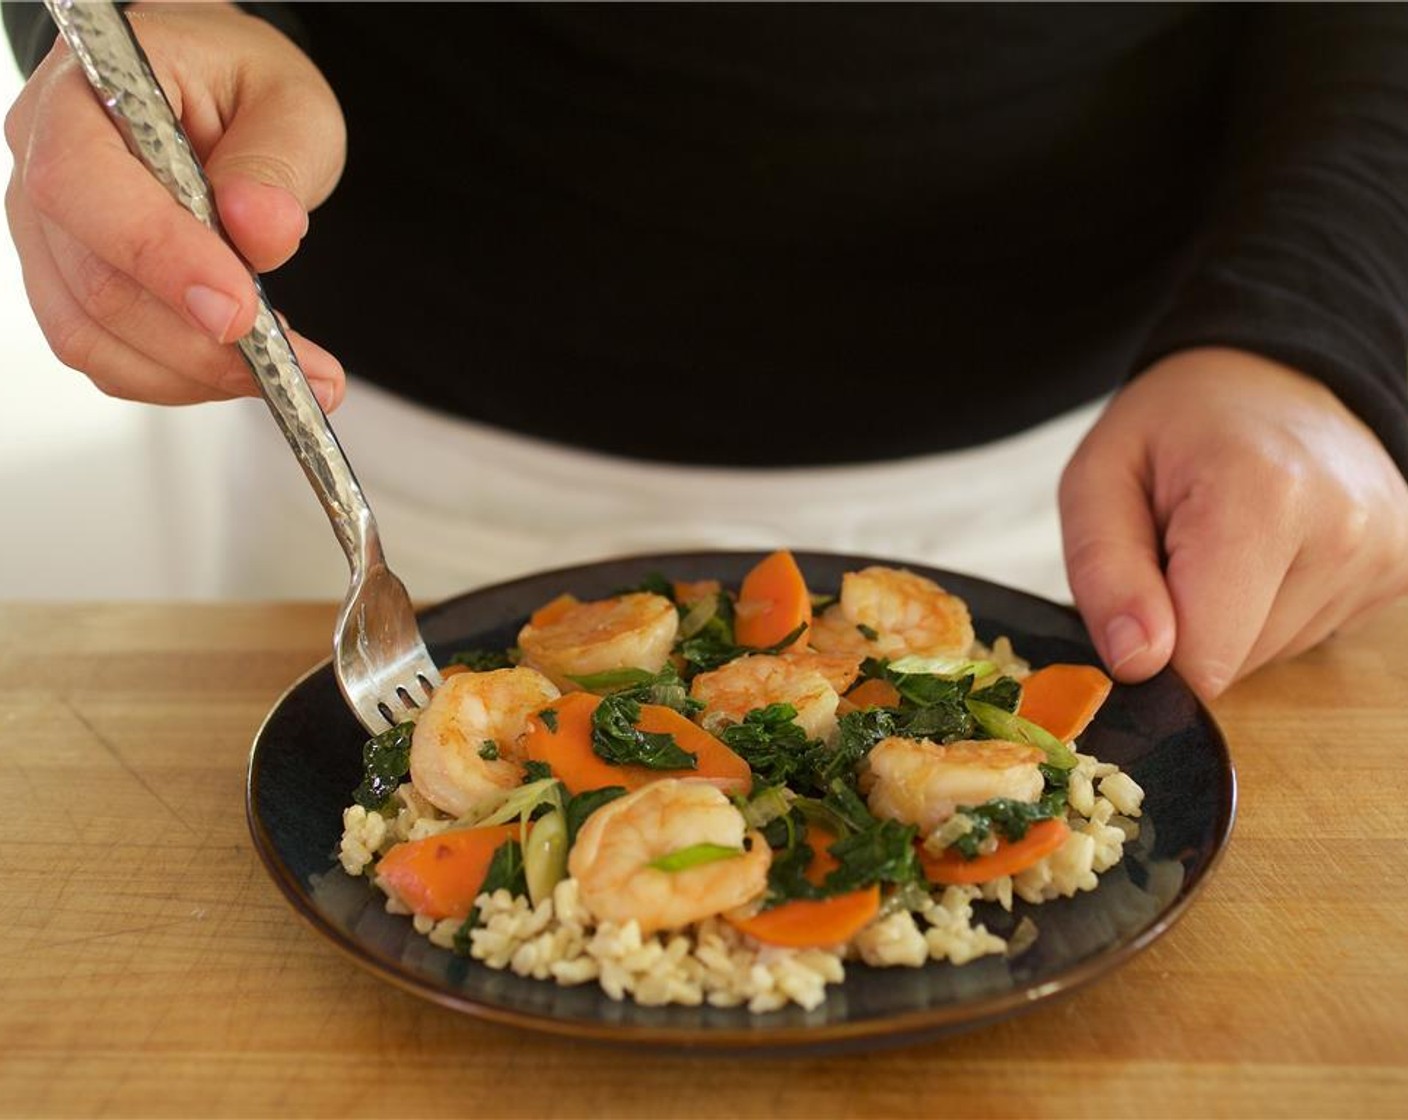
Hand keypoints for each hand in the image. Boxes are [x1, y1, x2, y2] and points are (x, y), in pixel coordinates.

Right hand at [3, 1, 346, 407]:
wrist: (215, 97)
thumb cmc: (241, 87)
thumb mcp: (289, 102)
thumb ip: (278, 161)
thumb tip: (263, 229)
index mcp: (85, 92)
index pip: (86, 185)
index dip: (161, 259)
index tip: (239, 310)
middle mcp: (43, 164)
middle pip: (96, 284)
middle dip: (202, 343)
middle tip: (296, 366)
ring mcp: (49, 235)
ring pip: (96, 338)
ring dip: (197, 374)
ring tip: (288, 373)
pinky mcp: (71, 287)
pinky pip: (110, 359)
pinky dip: (181, 380)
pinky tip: (243, 368)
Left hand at [1059, 347, 1407, 699]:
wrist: (1268, 376)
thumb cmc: (1172, 425)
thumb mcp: (1097, 479)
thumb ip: (1103, 574)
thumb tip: (1136, 663)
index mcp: (1261, 497)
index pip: (1204, 657)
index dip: (1150, 646)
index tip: (1138, 589)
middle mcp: (1342, 529)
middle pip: (1233, 662)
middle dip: (1185, 624)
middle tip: (1178, 545)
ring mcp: (1383, 553)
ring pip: (1267, 655)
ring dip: (1227, 617)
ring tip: (1223, 539)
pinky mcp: (1397, 572)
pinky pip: (1303, 638)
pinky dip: (1267, 610)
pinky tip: (1265, 550)